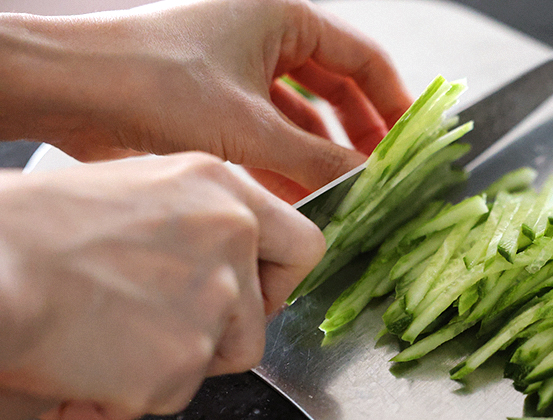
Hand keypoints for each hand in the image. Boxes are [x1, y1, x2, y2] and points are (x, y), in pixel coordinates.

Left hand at [0, 0, 413, 200]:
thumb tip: (370, 182)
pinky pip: (269, 133)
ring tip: (346, 196)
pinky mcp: (216, 100)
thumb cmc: (154, 83)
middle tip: (382, 175)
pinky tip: (303, 198)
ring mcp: (240, 68)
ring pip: (302, 117)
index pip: (362, 58)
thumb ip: (319, 160)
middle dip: (359, 135)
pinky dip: (288, 164)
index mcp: (283, 16)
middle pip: (336, 89)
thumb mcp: (251, 129)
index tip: (413, 142)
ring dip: (323, 156)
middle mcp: (265, 36)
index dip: (394, 103)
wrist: (70, 92)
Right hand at [0, 153, 323, 419]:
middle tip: (163, 327)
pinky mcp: (182, 361)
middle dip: (222, 335)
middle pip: (261, 319)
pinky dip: (129, 392)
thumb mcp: (138, 190)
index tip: (256, 295)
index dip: (280, 281)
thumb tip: (230, 257)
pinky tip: (85, 361)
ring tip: (109, 337)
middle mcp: (230, 240)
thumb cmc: (35, 228)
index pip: (303, 246)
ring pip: (219, 359)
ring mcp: (213, 302)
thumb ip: (200, 220)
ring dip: (174, 362)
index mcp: (221, 190)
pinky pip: (170, 394)